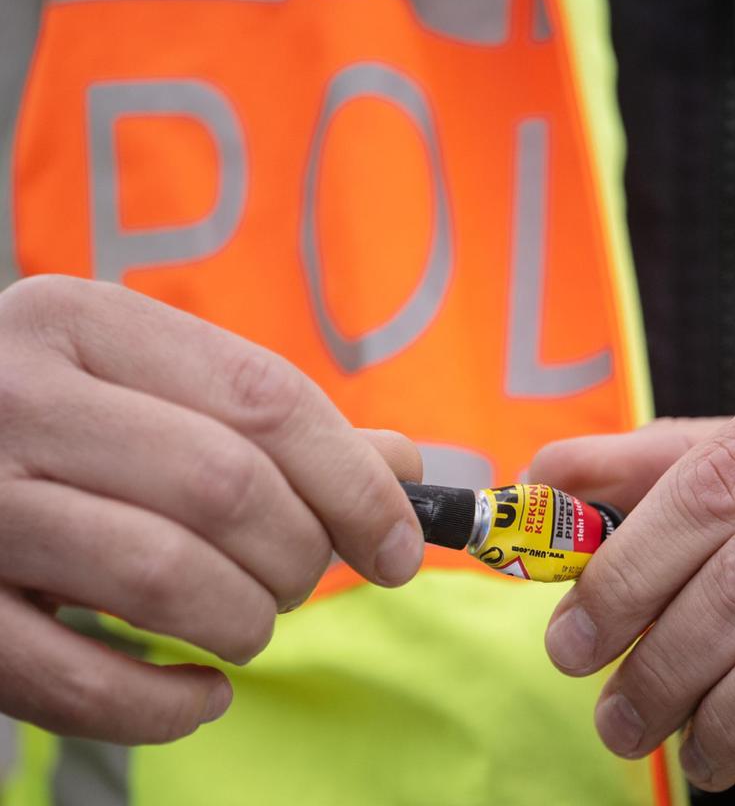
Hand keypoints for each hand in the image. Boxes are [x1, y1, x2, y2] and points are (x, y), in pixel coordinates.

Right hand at [0, 276, 423, 743]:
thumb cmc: (49, 427)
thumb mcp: (146, 388)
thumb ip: (267, 422)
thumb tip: (402, 467)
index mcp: (82, 322)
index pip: (266, 399)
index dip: (357, 484)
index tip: (400, 546)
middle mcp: (15, 396)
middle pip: (225, 488)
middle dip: (298, 555)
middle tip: (299, 580)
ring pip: (161, 575)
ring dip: (241, 622)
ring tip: (245, 625)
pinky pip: (70, 679)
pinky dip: (161, 706)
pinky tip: (198, 694)